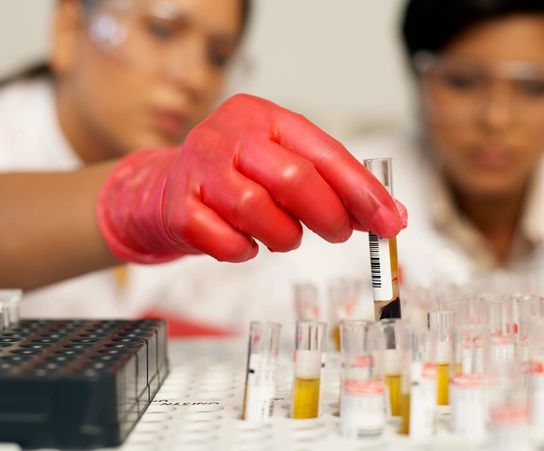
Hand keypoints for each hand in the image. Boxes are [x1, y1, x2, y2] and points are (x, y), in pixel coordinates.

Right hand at [97, 94, 406, 262]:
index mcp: (262, 117)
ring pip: (258, 211)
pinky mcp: (178, 208)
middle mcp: (228, 135)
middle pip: (292, 178)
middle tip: (339, 232)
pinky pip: (226, 241)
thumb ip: (331, 186)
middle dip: (327, 214)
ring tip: (284, 236)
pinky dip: (244, 250)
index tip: (390, 222)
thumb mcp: (281, 164)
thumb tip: (389, 217)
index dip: (362, 191)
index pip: (323, 152)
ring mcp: (198, 169)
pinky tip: (245, 242)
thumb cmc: (236, 178)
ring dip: (283, 235)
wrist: (167, 189)